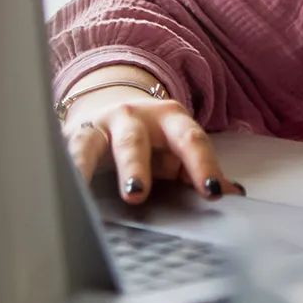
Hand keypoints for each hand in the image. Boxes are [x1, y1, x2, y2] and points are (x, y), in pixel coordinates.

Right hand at [61, 81, 240, 205]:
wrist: (111, 107)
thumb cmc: (152, 142)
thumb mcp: (177, 153)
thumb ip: (200, 172)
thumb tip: (237, 195)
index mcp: (170, 120)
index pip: (190, 141)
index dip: (202, 166)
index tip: (213, 192)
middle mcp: (134, 117)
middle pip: (135, 140)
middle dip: (136, 167)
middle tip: (137, 194)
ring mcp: (100, 125)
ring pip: (95, 144)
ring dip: (88, 169)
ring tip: (85, 196)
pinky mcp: (73, 136)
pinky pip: (69, 154)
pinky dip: (67, 171)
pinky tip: (65, 190)